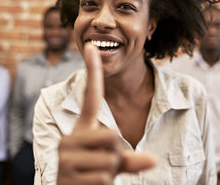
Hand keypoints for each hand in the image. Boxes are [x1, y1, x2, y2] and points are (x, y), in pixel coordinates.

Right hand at [56, 43, 155, 184]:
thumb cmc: (91, 176)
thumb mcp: (110, 163)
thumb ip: (130, 158)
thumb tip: (153, 160)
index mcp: (81, 129)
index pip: (90, 97)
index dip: (92, 71)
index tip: (92, 46)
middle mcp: (70, 138)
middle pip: (113, 136)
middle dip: (116, 156)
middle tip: (102, 166)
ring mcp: (66, 156)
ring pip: (111, 159)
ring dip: (111, 173)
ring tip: (94, 178)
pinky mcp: (68, 175)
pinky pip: (105, 178)